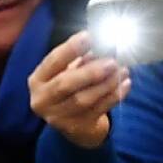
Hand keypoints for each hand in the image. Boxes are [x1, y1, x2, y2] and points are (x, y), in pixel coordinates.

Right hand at [29, 32, 130, 148]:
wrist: (74, 125)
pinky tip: (125, 84)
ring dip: (106, 83)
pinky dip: (114, 96)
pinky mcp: (76, 127)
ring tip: (122, 70)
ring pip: (84, 99)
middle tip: (111, 61)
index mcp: (37, 80)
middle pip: (66, 84)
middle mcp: (42, 99)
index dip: (70, 49)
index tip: (88, 36)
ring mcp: (58, 116)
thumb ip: (80, 60)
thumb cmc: (71, 90)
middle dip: (90, 71)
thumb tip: (100, 45)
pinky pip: (99, 109)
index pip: (52, 62)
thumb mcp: (69, 73)